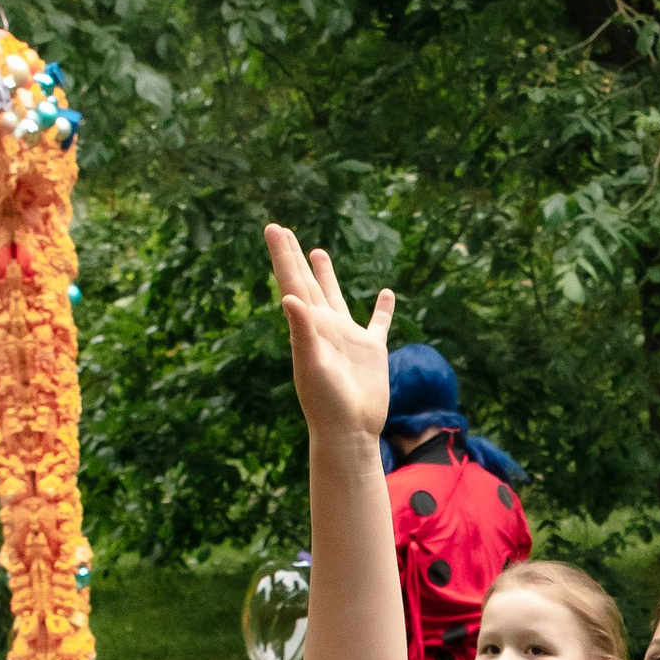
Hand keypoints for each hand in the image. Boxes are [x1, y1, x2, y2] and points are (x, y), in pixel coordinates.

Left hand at [266, 223, 394, 445]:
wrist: (349, 431)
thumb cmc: (326, 402)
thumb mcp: (312, 364)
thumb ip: (302, 331)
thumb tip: (288, 297)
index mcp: (308, 326)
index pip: (292, 282)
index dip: (283, 255)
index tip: (273, 228)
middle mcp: (324, 327)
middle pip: (307, 283)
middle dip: (295, 257)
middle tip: (282, 231)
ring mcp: (347, 338)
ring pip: (335, 297)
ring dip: (327, 274)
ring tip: (318, 251)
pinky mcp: (370, 351)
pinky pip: (377, 323)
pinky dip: (382, 309)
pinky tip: (386, 294)